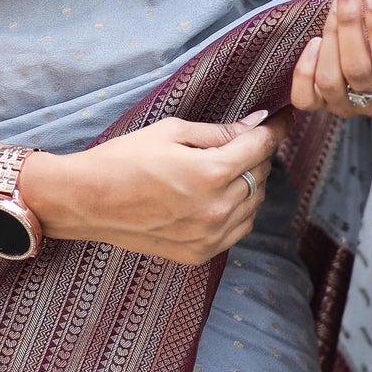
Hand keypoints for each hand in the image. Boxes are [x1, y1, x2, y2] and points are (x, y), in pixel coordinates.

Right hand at [24, 110, 291, 266]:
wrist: (87, 202)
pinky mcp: (199, 253)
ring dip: (250, 183)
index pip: (261, 147)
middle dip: (256, 154)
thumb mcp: (172, 131)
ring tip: (226, 169)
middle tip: (241, 141)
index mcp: (211, 172)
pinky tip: (220, 196)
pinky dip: (239, 210)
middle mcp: (217, 208)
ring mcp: (209, 236)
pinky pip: (239, 229)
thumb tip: (255, 125)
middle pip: (261, 175)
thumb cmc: (124, 159)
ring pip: (255, 204)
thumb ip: (219, 132)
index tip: (284, 118)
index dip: (276, 128)